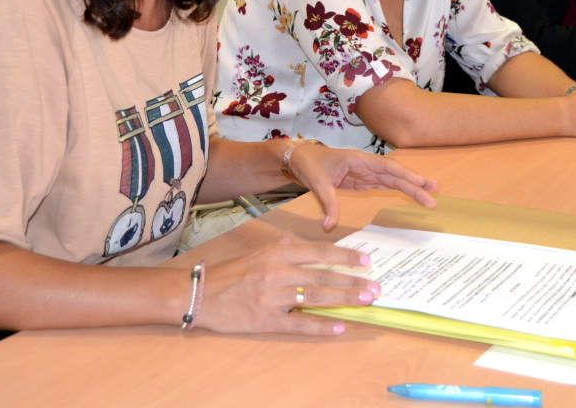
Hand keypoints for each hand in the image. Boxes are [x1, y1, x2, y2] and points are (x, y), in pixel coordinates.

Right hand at [199, 236, 377, 334]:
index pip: (319, 253)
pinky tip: (338, 327)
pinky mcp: (266, 320)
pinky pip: (299, 323)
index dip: (345, 257)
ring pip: (316, 298)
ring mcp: (272, 297)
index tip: (366, 262)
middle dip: (352, 282)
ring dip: (344, 300)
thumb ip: (286, 248)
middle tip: (375, 288)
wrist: (201, 294)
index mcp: (277, 253)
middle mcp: (278, 272)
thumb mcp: (260, 251)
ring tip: (364, 302)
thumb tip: (314, 248)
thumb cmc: (233, 273)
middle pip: (323, 277)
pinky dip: (320, 326)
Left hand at [287, 142, 437, 229]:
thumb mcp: (317, 183)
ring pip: (392, 179)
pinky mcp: (360, 180)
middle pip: (394, 174)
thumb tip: (329, 227)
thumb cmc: (309, 164)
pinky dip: (397, 189)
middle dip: (414, 183)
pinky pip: (382, 185)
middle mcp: (365, 165)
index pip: (386, 167)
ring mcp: (364, 172)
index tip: (421, 182)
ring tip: (429, 195)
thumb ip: (327, 204)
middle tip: (434, 193)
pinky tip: (410, 193)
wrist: (298, 158)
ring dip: (410, 187)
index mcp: (358, 160)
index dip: (405, 175)